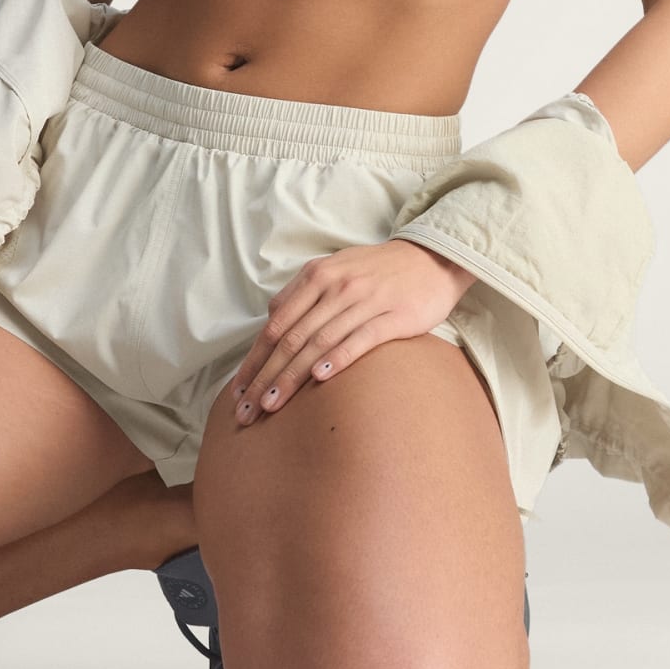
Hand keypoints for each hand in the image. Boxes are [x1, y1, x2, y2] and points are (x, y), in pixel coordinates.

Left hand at [228, 240, 474, 426]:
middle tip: (247, 410)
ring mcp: (364, 300)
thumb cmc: (377, 271)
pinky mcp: (393, 316)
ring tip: (272, 405)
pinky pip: (360, 339)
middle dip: (265, 377)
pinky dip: (337, 358)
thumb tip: (272, 319)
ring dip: (292, 376)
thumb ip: (303, 293)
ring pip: (319, 343)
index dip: (255, 359)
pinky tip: (320, 378)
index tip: (239, 390)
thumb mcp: (335, 269)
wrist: (430, 259)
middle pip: (291, 338)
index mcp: (317, 276)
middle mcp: (336, 286)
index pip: (276, 324)